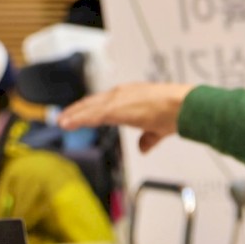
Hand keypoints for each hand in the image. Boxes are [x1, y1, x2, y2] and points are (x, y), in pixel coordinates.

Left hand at [59, 82, 194, 152]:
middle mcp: (121, 94)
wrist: (183, 106)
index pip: (105, 102)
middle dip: (78, 110)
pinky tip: (67, 123)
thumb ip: (148, 138)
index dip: (91, 108)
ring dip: (74, 115)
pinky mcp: (116, 109)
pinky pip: (91, 115)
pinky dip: (78, 119)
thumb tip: (142, 149)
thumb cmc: (176, 113)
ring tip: (61, 122)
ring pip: (89, 108)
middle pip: (93, 102)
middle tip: (64, 118)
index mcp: (131, 96)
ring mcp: (117, 100)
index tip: (80, 114)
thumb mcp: (159, 128)